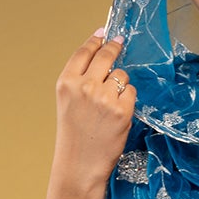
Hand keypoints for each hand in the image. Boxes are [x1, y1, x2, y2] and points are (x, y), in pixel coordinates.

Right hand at [53, 28, 135, 188]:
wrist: (80, 165)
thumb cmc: (74, 137)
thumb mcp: (67, 103)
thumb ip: (80, 80)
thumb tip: (100, 57)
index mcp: (67, 83)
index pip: (84, 52)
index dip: (95, 41)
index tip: (103, 33)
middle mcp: (84, 86)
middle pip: (105, 56)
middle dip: (114, 47)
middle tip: (119, 42)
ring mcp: (104, 97)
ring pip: (121, 75)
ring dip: (120, 83)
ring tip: (111, 102)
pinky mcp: (121, 109)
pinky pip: (131, 92)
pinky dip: (128, 99)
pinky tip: (118, 112)